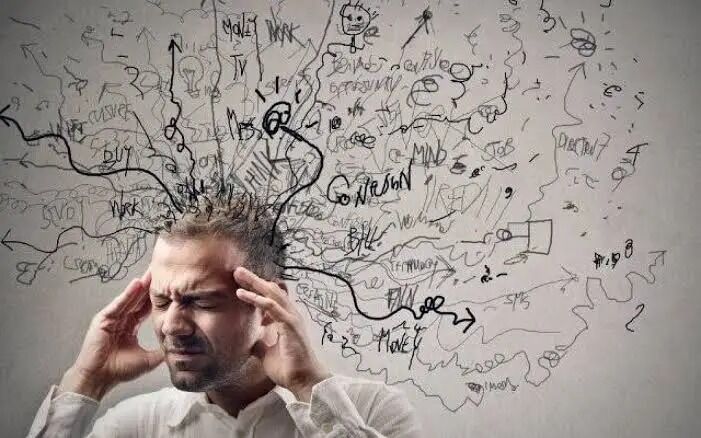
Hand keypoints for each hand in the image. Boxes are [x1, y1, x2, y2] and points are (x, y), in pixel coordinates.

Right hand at [59, 272, 163, 399]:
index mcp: (130, 327)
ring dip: (140, 286)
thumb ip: (161, 351)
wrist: (99, 379)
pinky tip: (136, 284)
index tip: (168, 286)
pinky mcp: (103, 320)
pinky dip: (127, 295)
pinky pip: (118, 305)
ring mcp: (111, 319)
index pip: (146, 308)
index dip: (156, 298)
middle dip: (149, 286)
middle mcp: (121, 320)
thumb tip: (179, 348)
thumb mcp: (148, 359)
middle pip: (138, 299)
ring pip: (129, 299)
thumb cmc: (119, 371)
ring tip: (151, 273)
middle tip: (160, 271)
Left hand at [234, 267, 331, 401]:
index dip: (256, 289)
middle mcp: (290, 315)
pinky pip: (271, 307)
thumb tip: (251, 339)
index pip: (270, 298)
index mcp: (285, 320)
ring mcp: (291, 318)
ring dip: (254, 283)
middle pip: (271, 290)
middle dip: (254, 280)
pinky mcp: (289, 324)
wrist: (303, 380)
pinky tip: (243, 294)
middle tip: (237, 270)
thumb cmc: (289, 367)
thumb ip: (260, 342)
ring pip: (271, 293)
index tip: (240, 282)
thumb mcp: (267, 353)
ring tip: (238, 274)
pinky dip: (257, 299)